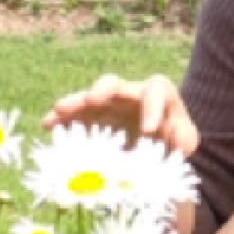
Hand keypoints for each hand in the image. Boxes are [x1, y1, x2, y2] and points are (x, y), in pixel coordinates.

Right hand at [42, 72, 198, 157]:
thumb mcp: (185, 140)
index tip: (148, 130)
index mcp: (157, 95)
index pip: (156, 90)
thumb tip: (176, 137)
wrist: (156, 149)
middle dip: (103, 89)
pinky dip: (61, 119)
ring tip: (59, 110)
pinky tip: (47, 125)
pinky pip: (73, 115)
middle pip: (114, 84)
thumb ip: (184, 138)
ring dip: (74, 102)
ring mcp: (105, 104)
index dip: (152, 107)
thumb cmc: (173, 139)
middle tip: (93, 100)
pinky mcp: (89, 117)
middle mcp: (129, 94)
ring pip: (88, 98)